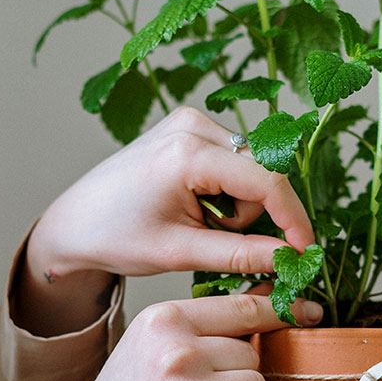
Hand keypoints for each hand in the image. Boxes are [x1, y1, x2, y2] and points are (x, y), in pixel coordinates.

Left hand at [12, 106, 313, 335]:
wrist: (76, 222)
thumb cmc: (116, 236)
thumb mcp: (180, 252)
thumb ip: (242, 255)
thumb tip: (292, 258)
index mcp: (186, 152)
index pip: (266, 182)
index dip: (294, 220)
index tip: (306, 253)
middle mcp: (192, 124)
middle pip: (261, 174)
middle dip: (250, 215)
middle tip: (213, 239)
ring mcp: (190, 121)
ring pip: (251, 171)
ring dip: (237, 206)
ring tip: (196, 222)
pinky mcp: (189, 127)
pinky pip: (235, 163)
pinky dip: (226, 192)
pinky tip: (194, 205)